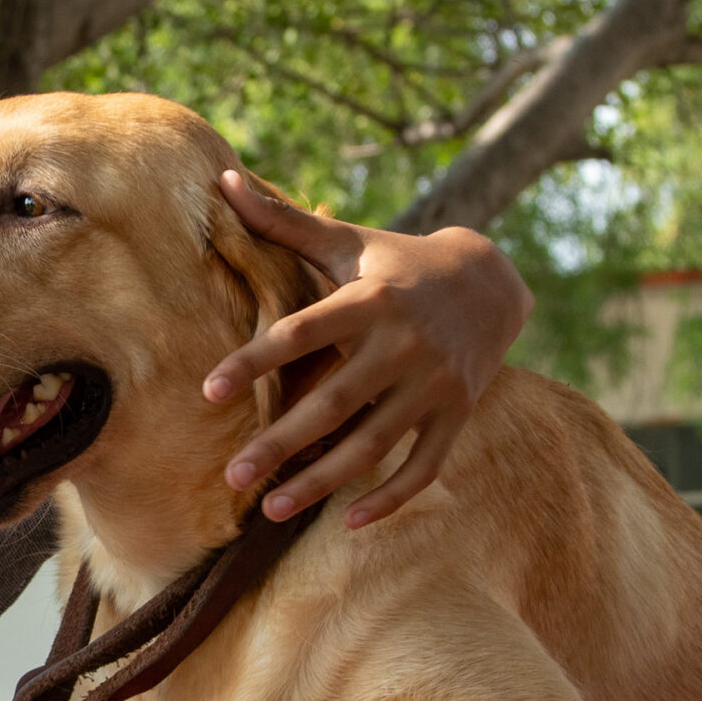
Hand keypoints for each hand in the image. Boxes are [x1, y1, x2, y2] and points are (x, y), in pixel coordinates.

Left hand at [205, 172, 531, 527]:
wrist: (492, 279)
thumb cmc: (397, 261)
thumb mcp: (347, 241)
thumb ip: (282, 222)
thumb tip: (221, 178)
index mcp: (370, 299)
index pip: (302, 333)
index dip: (254, 362)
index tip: (208, 393)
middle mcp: (404, 343)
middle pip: (334, 402)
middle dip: (281, 443)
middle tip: (232, 476)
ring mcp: (435, 384)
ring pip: (374, 443)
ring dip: (322, 481)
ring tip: (271, 508)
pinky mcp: (458, 413)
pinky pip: (424, 466)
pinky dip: (391, 498)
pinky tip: (349, 522)